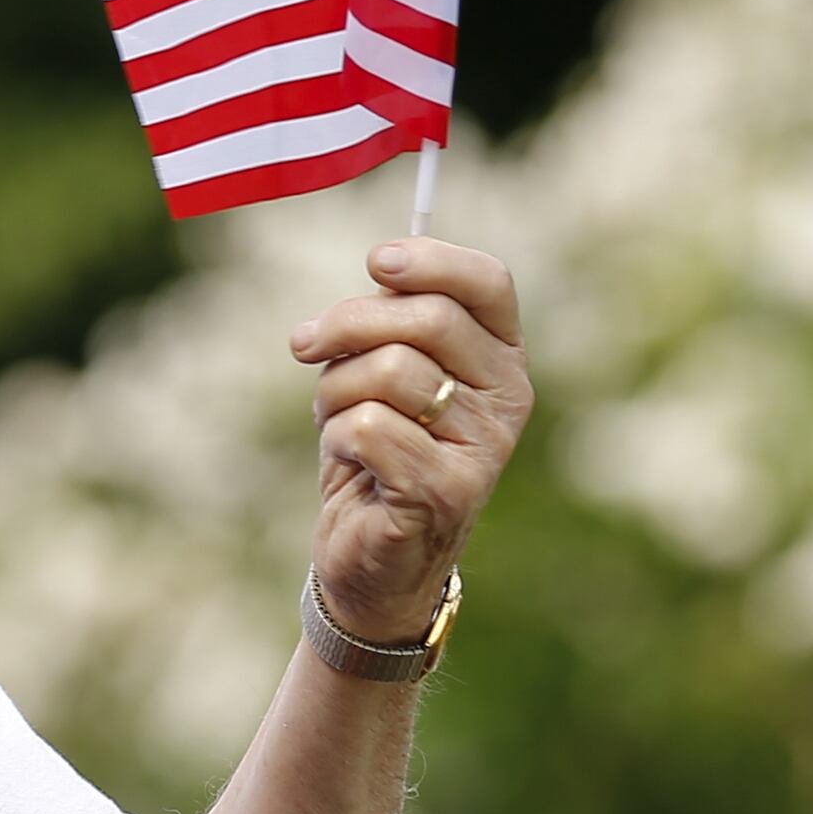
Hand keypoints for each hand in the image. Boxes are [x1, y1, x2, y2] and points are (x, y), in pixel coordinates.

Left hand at [289, 239, 532, 644]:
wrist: (369, 553)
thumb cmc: (373, 449)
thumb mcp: (380, 372)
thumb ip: (388, 321)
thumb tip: (384, 262)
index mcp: (501, 359)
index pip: (490, 283)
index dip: (431, 260)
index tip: (377, 261)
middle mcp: (507, 400)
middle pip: (425, 319)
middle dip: (346, 324)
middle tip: (305, 346)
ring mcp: (484, 449)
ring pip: (387, 371)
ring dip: (334, 391)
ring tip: (338, 422)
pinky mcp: (446, 493)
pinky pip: (366, 427)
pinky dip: (336, 438)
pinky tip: (349, 464)